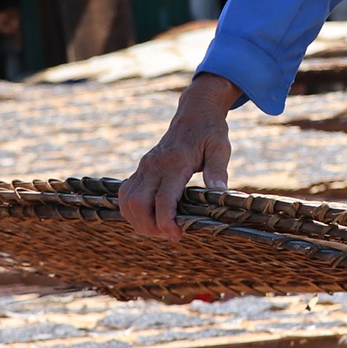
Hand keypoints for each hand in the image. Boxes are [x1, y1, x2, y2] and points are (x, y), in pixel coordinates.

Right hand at [119, 73, 240, 241]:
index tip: (177, 235)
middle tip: (171, 235)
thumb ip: (218, 171)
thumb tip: (220, 193)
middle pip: (138, 204)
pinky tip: (148, 217)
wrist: (194, 112)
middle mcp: (154, 165)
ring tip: (160, 229)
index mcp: (175, 162)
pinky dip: (132, 210)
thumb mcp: (220, 148)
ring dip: (139, 221)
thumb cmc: (210, 131)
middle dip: (150, 227)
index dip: (166, 222)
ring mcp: (144, 166)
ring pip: (127, 201)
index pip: (162, 199)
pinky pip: (126, 193)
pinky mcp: (141, 168)